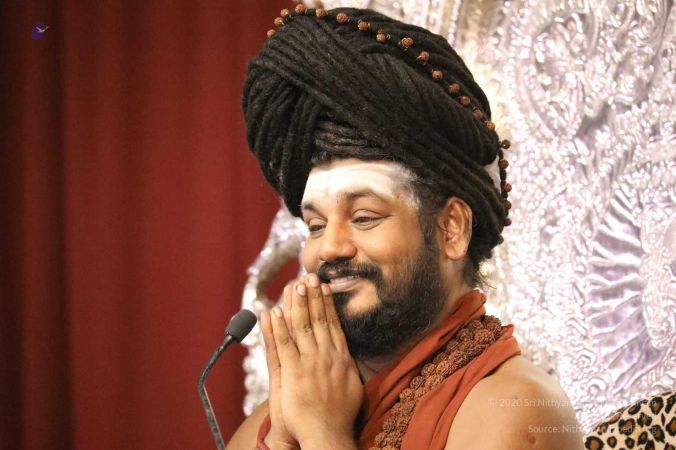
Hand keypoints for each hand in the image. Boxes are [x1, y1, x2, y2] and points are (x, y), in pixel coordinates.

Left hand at [261, 274, 362, 448]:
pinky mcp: (293, 372)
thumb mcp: (352, 386)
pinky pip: (284, 344)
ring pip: (302, 327)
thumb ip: (348, 368)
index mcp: (341, 359)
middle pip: (319, 320)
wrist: (328, 434)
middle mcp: (327, 356)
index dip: (327, 304)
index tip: (323, 287)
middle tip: (308, 276)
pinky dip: (278, 327)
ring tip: (293, 286)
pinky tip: (273, 312)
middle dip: (313, 297)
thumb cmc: (339, 416)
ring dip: (297, 304)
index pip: (333, 324)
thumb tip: (348, 356)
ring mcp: (310, 363)